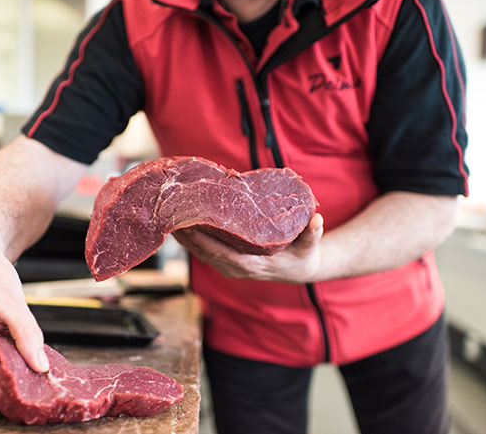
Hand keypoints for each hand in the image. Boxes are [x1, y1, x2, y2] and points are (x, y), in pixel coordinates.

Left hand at [172, 214, 323, 283]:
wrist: (301, 269)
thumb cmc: (303, 255)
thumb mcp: (310, 246)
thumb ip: (313, 234)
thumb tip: (317, 221)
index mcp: (252, 265)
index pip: (222, 253)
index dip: (203, 241)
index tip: (188, 225)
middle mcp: (236, 269)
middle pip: (205, 253)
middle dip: (186, 236)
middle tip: (171, 215)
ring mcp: (229, 267)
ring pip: (201, 253)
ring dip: (184, 238)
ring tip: (168, 218)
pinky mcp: (226, 262)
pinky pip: (204, 252)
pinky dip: (191, 241)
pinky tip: (179, 227)